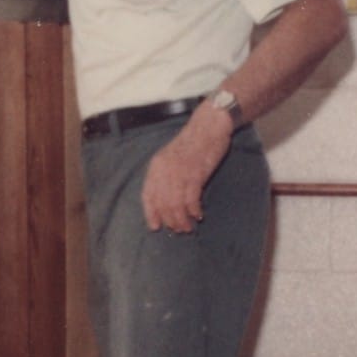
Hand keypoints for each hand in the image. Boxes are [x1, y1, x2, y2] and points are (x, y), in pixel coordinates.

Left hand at [140, 112, 232, 233]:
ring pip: (176, 205)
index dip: (151, 213)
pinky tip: (198, 215)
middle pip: (163, 204)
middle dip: (170, 221)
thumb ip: (166, 175)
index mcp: (156, 166)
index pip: (148, 195)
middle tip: (179, 229)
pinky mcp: (196, 174)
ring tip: (188, 227)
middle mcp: (165, 170)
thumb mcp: (171, 157)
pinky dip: (194, 211)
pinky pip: (191, 199)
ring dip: (182, 220)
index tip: (156, 226)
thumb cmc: (192, 143)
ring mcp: (180, 172)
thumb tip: (166, 200)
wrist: (208, 126)